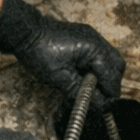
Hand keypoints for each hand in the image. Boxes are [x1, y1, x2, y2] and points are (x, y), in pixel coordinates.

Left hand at [0, 0, 124, 109]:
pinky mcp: (82, 38)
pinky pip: (97, 54)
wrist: (23, 32)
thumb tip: (99, 105)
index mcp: (94, 48)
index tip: (105, 108)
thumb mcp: (59, 78)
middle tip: (101, 100)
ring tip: (91, 90)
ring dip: (103, 76)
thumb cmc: (38, 51)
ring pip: (108, 60)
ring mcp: (90, 37)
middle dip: (110, 84)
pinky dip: (95, 67)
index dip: (109, 94)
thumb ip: (82, 93)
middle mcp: (96, 40)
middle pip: (115, 66)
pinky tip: (83, 78)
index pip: (111, 76)